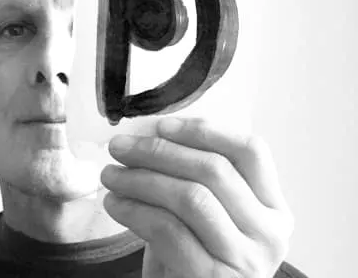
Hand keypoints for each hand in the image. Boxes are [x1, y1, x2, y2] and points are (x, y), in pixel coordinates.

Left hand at [100, 117, 293, 277]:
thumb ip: (193, 179)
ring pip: (191, 197)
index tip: (161, 125)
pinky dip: (134, 210)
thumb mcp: (206, 216)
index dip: (204, 132)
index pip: (250, 152)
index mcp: (273, 208)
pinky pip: (169, 230)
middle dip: (159, 152)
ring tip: (111, 175)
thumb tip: (149, 136)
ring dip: (141, 179)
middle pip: (215, 171)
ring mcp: (246, 259)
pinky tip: (114, 204)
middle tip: (120, 147)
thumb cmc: (194, 258)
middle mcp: (270, 233)